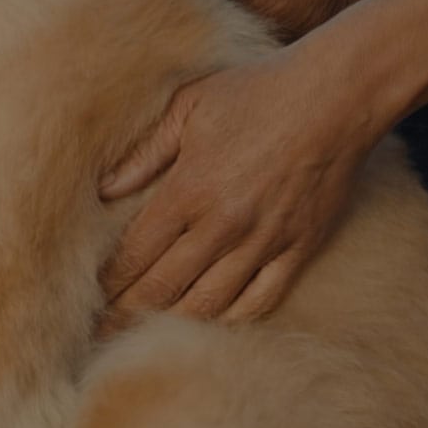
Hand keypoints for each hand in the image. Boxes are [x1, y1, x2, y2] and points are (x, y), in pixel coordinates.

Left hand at [97, 46, 381, 329]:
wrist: (335, 97)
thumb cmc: (257, 92)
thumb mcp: (190, 105)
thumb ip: (145, 151)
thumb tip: (104, 189)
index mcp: (190, 189)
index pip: (136, 253)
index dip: (110, 280)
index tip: (91, 294)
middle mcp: (223, 224)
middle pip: (164, 286)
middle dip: (127, 311)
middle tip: (103, 329)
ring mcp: (263, 241)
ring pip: (208, 303)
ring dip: (172, 321)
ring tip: (144, 334)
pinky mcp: (298, 249)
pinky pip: (260, 300)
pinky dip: (230, 318)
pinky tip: (208, 322)